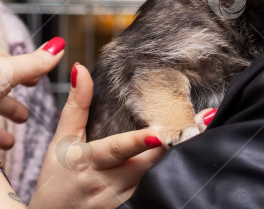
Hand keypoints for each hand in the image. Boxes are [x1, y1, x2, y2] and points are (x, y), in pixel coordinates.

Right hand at [30, 63, 215, 208]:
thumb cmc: (57, 178)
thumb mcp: (62, 141)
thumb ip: (76, 105)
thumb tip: (80, 68)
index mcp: (88, 161)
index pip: (116, 150)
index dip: (137, 143)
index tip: (157, 133)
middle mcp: (106, 184)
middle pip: (149, 163)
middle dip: (175, 143)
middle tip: (204, 121)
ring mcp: (120, 202)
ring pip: (156, 180)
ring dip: (180, 160)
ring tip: (206, 135)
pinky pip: (155, 195)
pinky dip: (173, 180)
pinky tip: (193, 165)